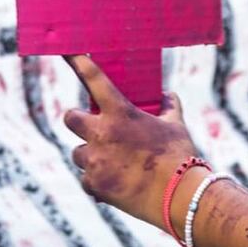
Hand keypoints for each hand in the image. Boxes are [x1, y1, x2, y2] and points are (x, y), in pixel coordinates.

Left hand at [63, 55, 200, 228]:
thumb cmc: (180, 156)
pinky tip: (116, 184)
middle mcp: (101, 134)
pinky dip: (97, 181)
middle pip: (70, 118)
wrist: (180, 195)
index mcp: (120, 113)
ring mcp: (95, 161)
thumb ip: (169, 107)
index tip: (67, 51)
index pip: (94, 80)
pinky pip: (87, 180)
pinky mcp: (95, 185)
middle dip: (78, 120)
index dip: (78, 63)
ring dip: (90, 155)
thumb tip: (167, 95)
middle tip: (93, 127)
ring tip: (113, 163)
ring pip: (78, 153)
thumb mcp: (177, 126)